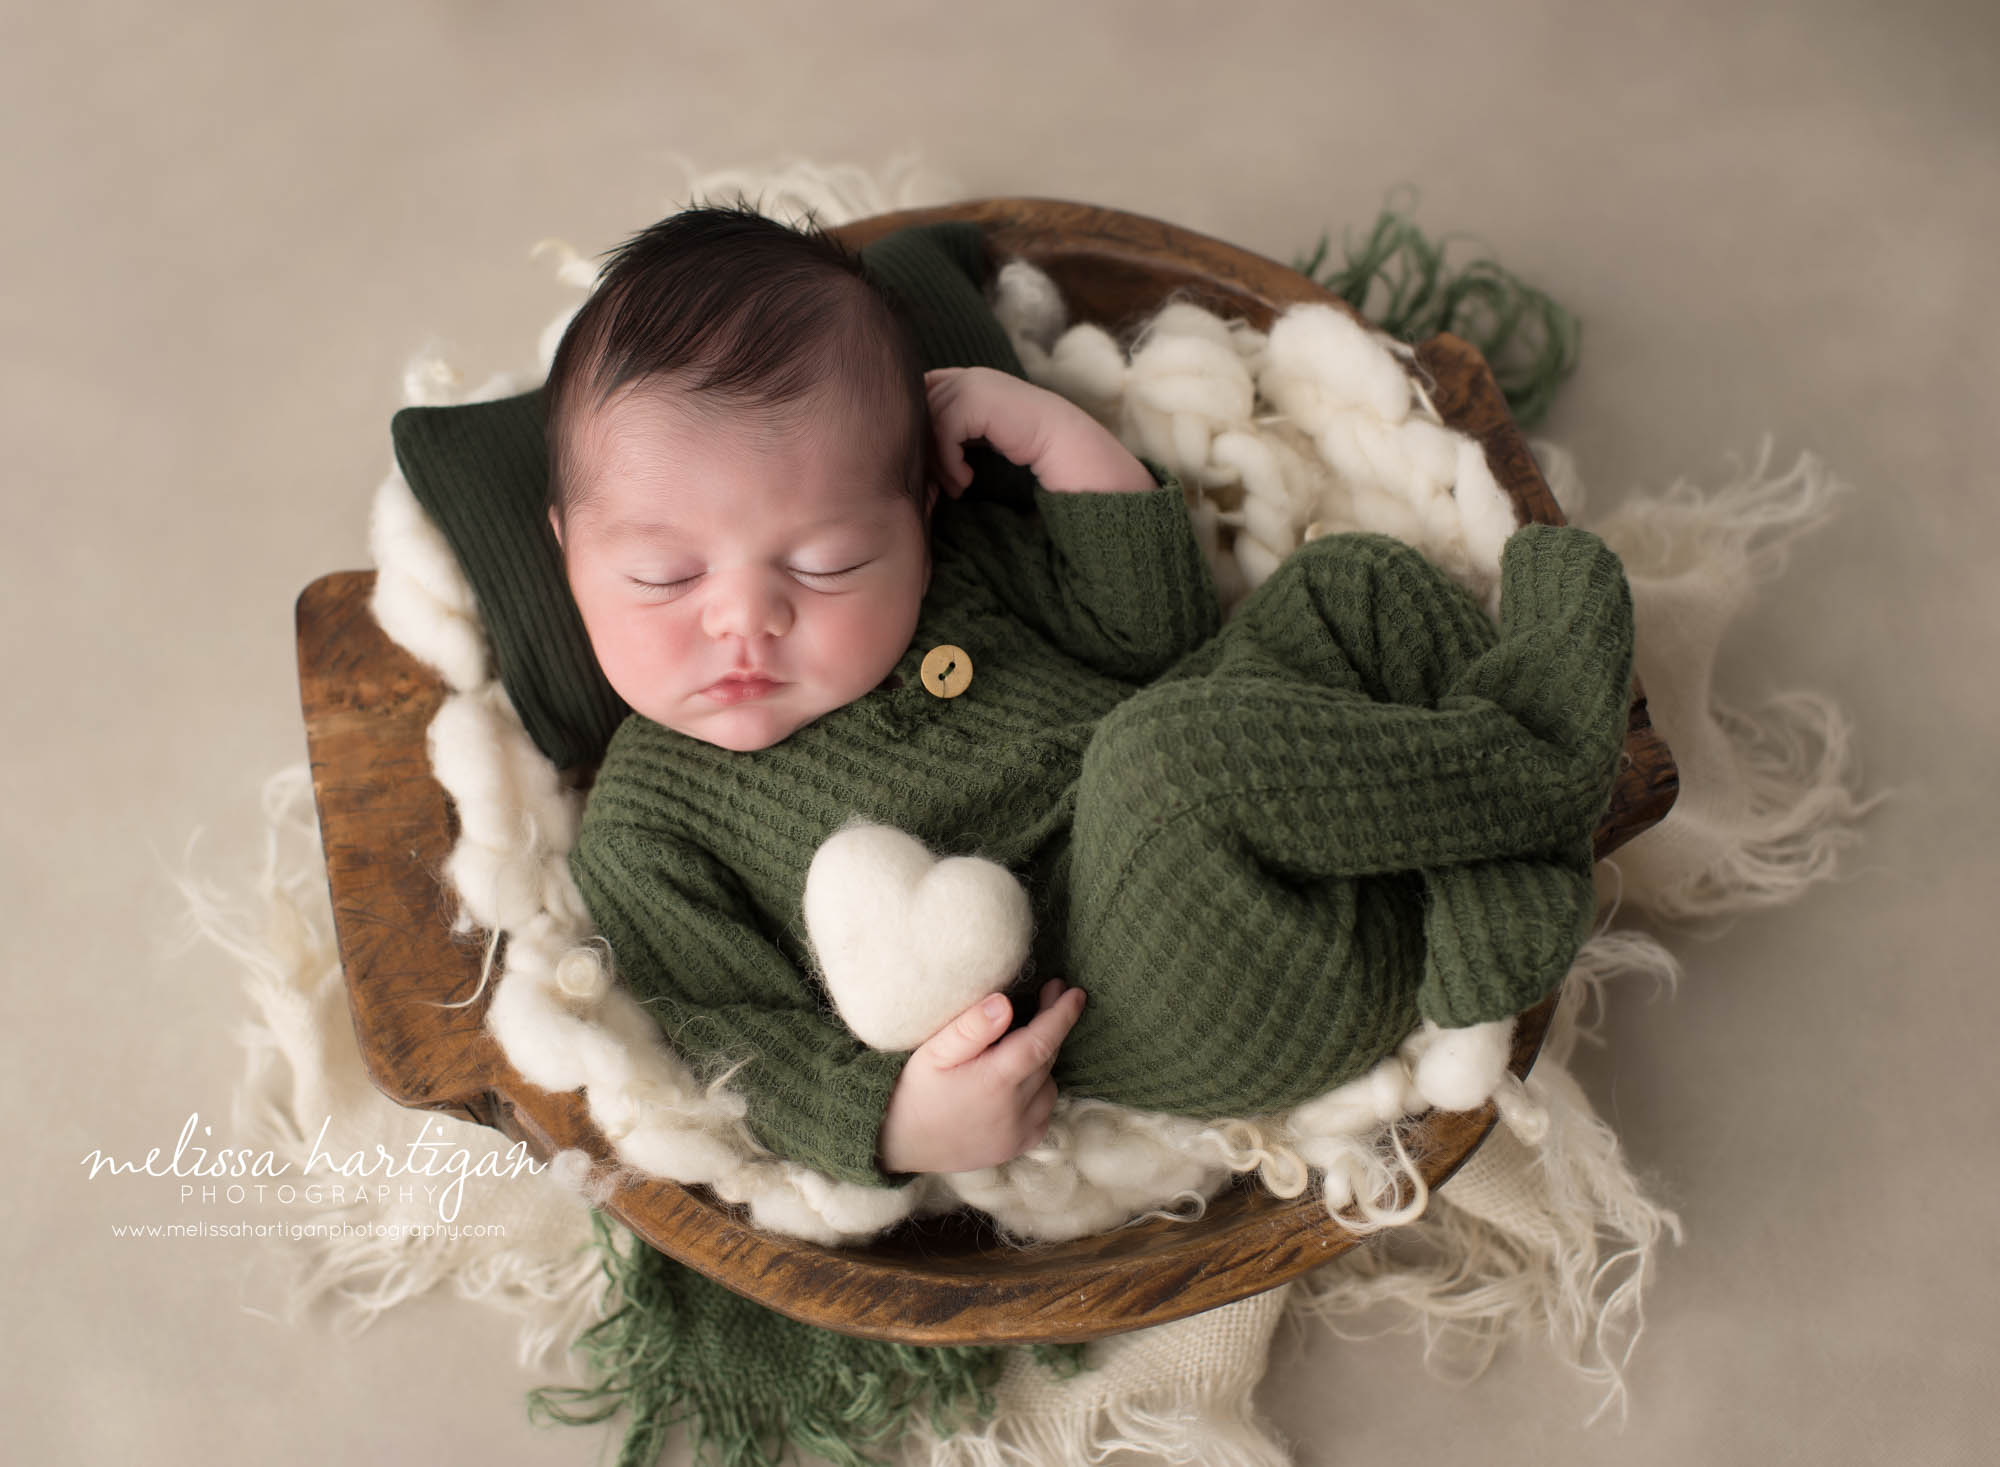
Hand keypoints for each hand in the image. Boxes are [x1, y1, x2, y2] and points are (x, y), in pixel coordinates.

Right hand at [878, 979, 1087, 1173]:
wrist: (894, 1143)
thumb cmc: (911, 1091)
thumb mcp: (932, 1052)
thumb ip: (970, 1027)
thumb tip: (1005, 1003)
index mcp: (995, 1081)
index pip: (1043, 1040)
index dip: (1062, 1014)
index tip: (1075, 992)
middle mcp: (1014, 1110)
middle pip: (1047, 1059)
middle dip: (1051, 1026)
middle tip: (1047, 996)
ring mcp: (1017, 1133)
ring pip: (1049, 1085)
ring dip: (1043, 1060)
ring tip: (1022, 1040)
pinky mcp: (1015, 1148)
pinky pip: (1044, 1113)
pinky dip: (1039, 1092)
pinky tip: (1020, 1080)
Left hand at [926, 366, 1155, 497]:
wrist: (1067, 445)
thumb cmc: (1027, 445)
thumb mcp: (983, 433)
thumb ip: (955, 427)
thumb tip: (917, 443)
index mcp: (969, 380)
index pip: (922, 393)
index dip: (920, 428)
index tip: (935, 465)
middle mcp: (968, 376)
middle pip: (919, 409)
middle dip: (924, 450)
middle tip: (942, 483)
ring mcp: (973, 384)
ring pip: (928, 423)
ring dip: (938, 463)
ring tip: (958, 486)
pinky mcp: (978, 400)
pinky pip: (944, 431)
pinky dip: (949, 462)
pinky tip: (967, 481)